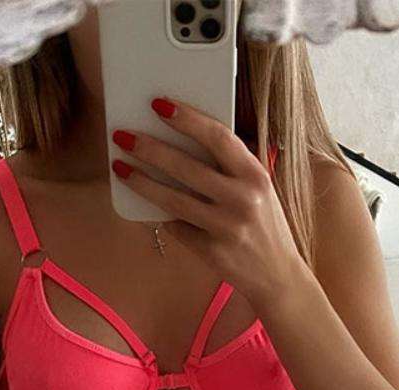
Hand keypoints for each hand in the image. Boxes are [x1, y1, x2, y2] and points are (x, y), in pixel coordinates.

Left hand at [110, 97, 313, 308]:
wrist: (278, 275)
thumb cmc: (263, 225)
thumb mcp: (258, 190)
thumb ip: (231, 168)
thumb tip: (182, 143)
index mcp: (256, 175)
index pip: (218, 137)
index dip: (187, 119)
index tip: (159, 105)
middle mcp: (243, 199)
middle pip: (187, 167)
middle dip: (149, 149)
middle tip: (123, 136)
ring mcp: (226, 228)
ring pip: (173, 200)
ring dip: (142, 182)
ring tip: (120, 168)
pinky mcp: (212, 252)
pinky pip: (178, 228)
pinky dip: (163, 216)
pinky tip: (149, 207)